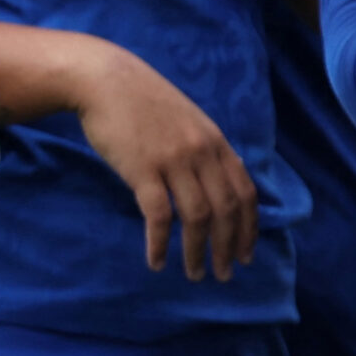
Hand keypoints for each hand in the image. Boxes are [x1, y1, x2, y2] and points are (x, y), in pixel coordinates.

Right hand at [64, 42, 259, 281]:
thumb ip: (207, 150)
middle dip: (229, 247)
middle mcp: (202, 152)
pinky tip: (158, 262)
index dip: (249, 227)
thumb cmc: (145, 103)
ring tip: (195, 274)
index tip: (247, 254)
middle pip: (226, 209)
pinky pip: (159, 216)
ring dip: (197, 252)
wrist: (106, 80)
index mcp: (216, 142)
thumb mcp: (189, 122)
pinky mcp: (142, 168)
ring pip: (197, 216)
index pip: (245, 192)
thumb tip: (222, 182)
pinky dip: (161, 243)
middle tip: (225, 274)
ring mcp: (173, 160)